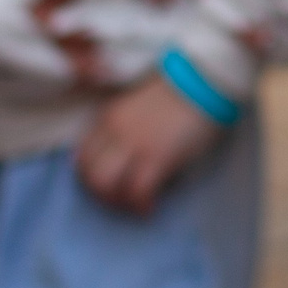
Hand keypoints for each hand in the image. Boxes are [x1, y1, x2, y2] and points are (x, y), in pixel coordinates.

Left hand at [74, 75, 221, 214]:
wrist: (204, 80)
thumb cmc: (178, 89)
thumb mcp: (138, 102)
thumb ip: (124, 124)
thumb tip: (124, 154)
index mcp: (109, 116)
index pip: (83, 155)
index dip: (90, 176)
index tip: (106, 183)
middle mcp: (115, 131)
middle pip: (90, 174)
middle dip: (102, 194)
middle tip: (120, 200)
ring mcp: (134, 145)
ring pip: (107, 185)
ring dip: (118, 201)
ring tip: (134, 204)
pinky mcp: (157, 157)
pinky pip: (137, 191)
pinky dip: (141, 205)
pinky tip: (150, 207)